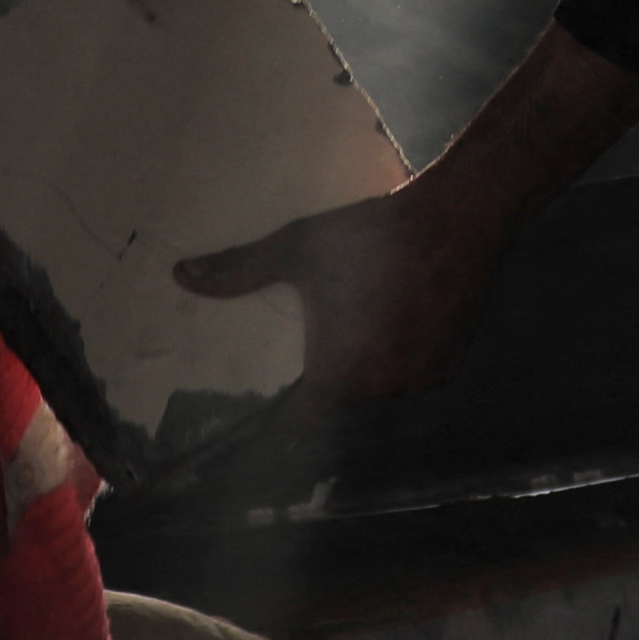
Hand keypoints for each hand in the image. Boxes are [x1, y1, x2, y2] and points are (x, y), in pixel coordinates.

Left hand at [174, 176, 498, 398]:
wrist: (458, 219)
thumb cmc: (371, 236)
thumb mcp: (299, 248)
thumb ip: (240, 271)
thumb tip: (180, 275)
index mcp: (339, 374)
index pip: (303, 420)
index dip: (288, 415)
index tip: (276, 406)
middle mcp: (381, 390)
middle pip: (343, 401)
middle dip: (333, 377)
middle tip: (331, 340)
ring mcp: (421, 381)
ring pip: (382, 387)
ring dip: (370, 367)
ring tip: (366, 324)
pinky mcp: (450, 367)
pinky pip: (415, 374)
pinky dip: (405, 356)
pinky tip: (401, 318)